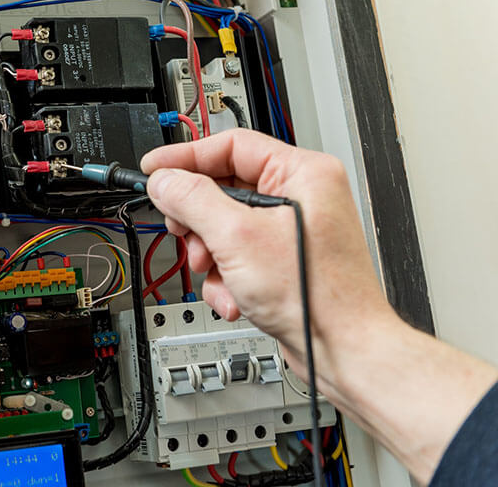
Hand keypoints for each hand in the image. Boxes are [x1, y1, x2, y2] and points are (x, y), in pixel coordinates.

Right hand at [140, 129, 392, 378]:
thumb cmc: (318, 296)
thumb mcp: (238, 237)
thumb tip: (165, 181)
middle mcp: (299, 196)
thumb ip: (193, 200)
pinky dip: (225, 278)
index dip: (186, 157)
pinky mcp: (280, 260)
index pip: (230, 146)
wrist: (342, 351)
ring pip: (222, 226)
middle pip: (221, 188)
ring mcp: (289, 230)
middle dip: (197, 220)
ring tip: (215, 274)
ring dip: (209, 256)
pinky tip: (234, 297)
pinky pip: (234, 255)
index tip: (155, 170)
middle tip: (182, 232)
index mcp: (302, 173)